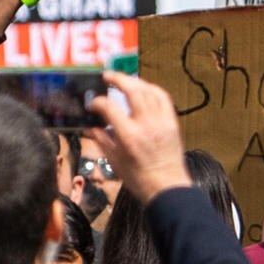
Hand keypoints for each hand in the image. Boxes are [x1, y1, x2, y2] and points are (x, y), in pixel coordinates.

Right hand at [88, 71, 189, 204]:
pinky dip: (152, 89)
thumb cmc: (140, 179)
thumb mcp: (115, 161)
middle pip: (132, 91)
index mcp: (129, 136)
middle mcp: (146, 124)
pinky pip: (163, 98)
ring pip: (149, 91)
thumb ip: (102, 141)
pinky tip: (144, 89)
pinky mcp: (172, 122)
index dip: (98, 102)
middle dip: (118, 79)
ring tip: (123, 80)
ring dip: (135, 82)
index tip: (93, 104)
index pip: (109, 108)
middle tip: (107, 76)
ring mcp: (161, 122)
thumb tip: (91, 128)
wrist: (167, 187)